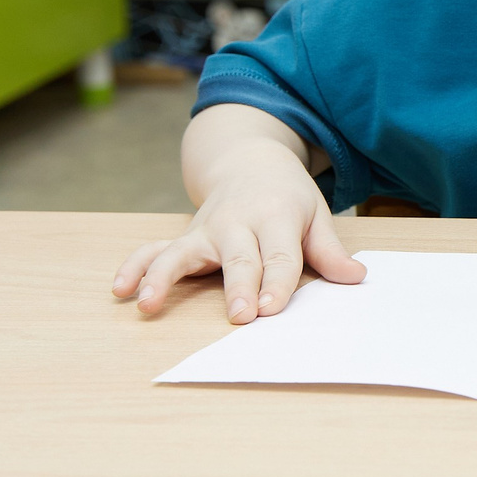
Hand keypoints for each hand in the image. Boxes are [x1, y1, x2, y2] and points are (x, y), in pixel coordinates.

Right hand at [112, 131, 362, 320]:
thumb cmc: (287, 197)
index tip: (272, 309)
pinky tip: (120, 289)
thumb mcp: (316, 215)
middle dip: (238, 287)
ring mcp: (205, 230)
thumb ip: (329, 251)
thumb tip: (356, 278)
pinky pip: (153, 249)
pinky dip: (134, 266)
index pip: (280, 255)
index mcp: (276, 217)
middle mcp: (237, 223)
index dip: (277, 283)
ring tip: (149, 303)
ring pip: (182, 252)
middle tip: (238, 316)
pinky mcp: (184, 237)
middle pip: (238, 258)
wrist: (249, 160)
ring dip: (163, 277)